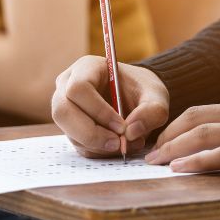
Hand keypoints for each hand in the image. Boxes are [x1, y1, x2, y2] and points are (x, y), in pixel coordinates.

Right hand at [52, 55, 169, 157]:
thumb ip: (152, 111)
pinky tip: (117, 145)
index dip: (98, 110)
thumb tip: (130, 132)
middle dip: (91, 133)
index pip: (78, 88)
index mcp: (86, 68)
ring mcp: (65, 108)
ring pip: (69, 132)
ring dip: (97, 145)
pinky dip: (98, 151)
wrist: (137, 99)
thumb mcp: (156, 96)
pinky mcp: (70, 128)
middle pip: (63, 112)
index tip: (122, 126)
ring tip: (124, 144)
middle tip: (118, 144)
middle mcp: (67, 86)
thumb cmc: (143, 91)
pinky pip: (77, 144)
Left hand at [145, 94, 219, 173]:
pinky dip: (197, 160)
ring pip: (203, 134)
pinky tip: (182, 168)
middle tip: (151, 152)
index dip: (180, 124)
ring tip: (156, 162)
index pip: (207, 110)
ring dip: (174, 148)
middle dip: (169, 135)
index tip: (165, 138)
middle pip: (196, 117)